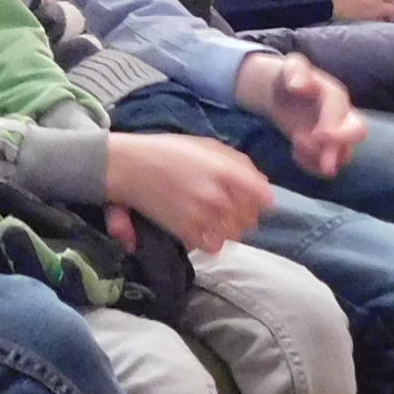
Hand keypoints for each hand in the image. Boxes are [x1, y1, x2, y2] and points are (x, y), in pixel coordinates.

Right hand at [104, 134, 272, 254]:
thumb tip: (263, 185)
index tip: (254, 200)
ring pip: (235, 235)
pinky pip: (215, 247)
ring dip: (229, 228)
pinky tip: (202, 228)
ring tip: (215, 218)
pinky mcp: (187, 232)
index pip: (263, 197)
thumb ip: (239, 164)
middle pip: (251, 219)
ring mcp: (203, 216)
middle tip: (229, 207)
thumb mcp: (207, 146)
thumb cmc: (169, 152)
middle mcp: (218, 195)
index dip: (262, 201)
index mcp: (225, 171)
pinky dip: (212, 241)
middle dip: (244, 214)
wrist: (130, 167)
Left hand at [239, 51, 365, 178]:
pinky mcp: (325, 149)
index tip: (316, 136)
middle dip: (342, 147)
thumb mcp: (289, 66)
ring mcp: (336, 134)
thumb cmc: (288, 77)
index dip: (334, 128)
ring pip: (343, 155)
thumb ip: (295, 70)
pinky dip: (311, 166)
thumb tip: (298, 85)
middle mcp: (342, 116)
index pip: (342, 113)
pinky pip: (326, 165)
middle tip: (325, 163)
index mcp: (335, 95)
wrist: (282, 92)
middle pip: (359, 132)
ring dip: (320, 159)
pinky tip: (295, 154)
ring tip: (295, 147)